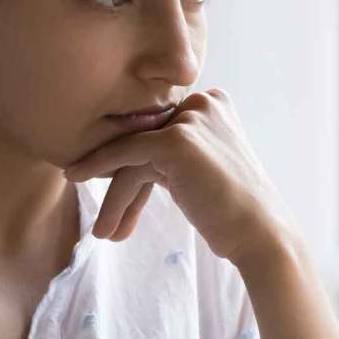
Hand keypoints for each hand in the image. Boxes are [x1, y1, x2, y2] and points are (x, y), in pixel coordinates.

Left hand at [63, 88, 298, 264]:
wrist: (261, 236)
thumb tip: (122, 161)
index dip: (136, 170)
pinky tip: (77, 182)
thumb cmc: (233, 213)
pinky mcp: (176, 140)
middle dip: (123, 186)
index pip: (159, 131)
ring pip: (133, 153)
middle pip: (144, 142)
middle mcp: (203, 102)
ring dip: (115, 197)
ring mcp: (190, 119)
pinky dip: (97, 168)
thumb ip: (170, 155)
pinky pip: (125, 153)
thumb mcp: (201, 170)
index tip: (120, 204)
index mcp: (213, 103)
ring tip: (104, 234)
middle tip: (108, 224)